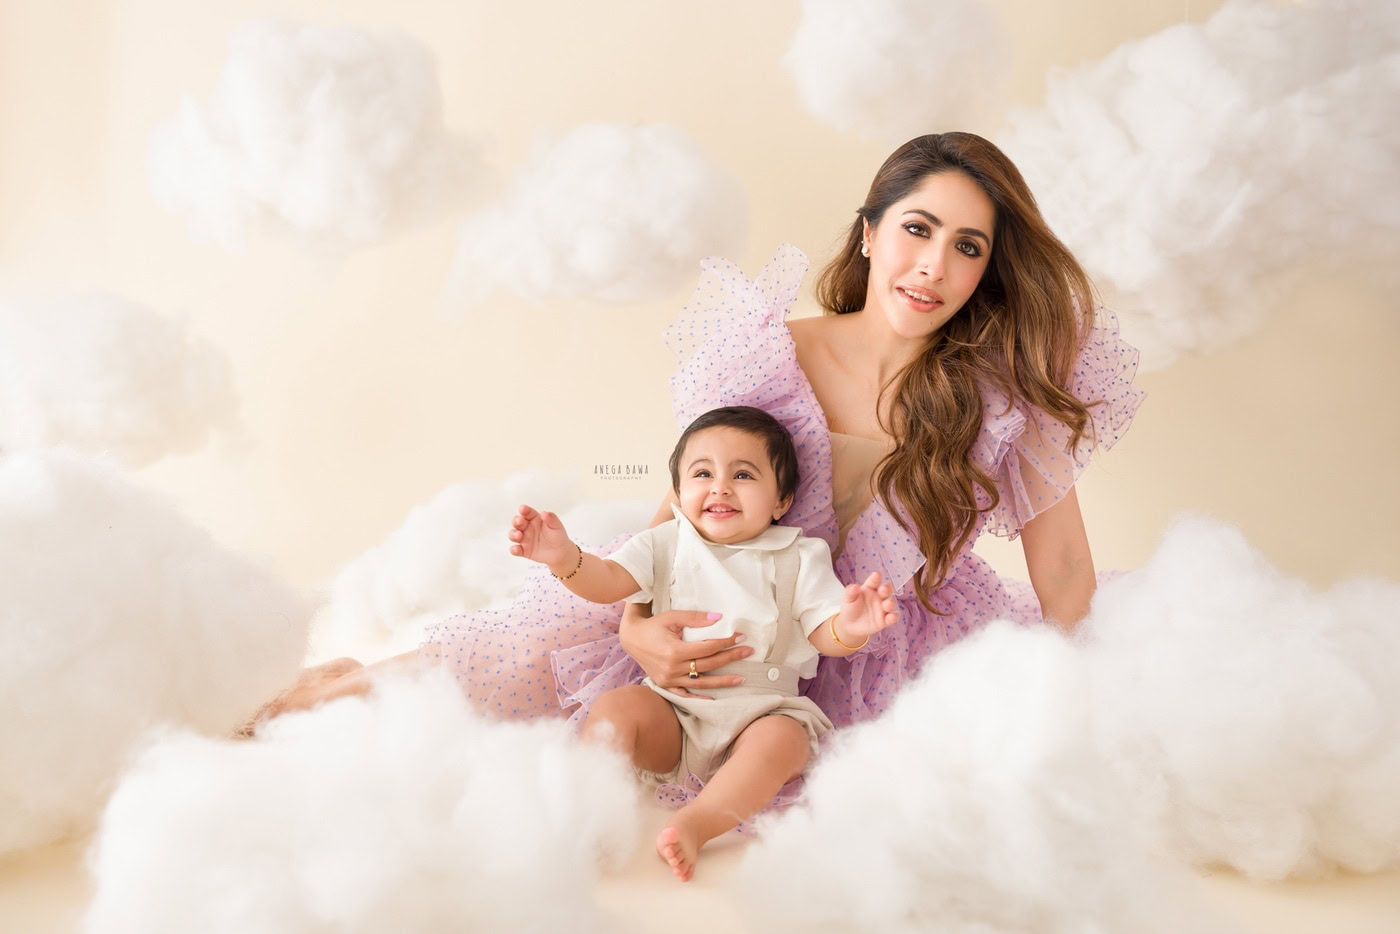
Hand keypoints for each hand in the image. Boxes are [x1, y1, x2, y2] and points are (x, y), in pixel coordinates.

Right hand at [508, 504, 574, 570]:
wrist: (560, 552)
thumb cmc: (557, 535)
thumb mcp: (556, 526)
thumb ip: (551, 519)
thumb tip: (544, 513)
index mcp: (534, 519)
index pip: (527, 513)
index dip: (524, 510)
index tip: (523, 509)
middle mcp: (527, 528)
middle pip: (517, 522)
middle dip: (516, 521)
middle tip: (520, 521)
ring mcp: (524, 539)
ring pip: (513, 535)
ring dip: (513, 534)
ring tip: (519, 535)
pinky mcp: (523, 550)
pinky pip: (515, 550)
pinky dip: (514, 550)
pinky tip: (517, 549)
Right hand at [618, 604, 753, 698]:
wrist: (631, 638)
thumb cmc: (653, 625)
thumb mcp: (672, 617)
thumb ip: (695, 618)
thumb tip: (719, 618)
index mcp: (675, 651)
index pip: (708, 648)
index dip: (726, 642)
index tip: (741, 637)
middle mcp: (672, 668)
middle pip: (708, 665)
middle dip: (730, 658)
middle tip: (748, 652)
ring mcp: (669, 679)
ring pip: (701, 683)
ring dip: (722, 682)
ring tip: (741, 679)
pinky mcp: (665, 685)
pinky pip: (684, 694)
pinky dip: (699, 698)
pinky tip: (714, 699)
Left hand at [834, 571, 898, 642]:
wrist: (849, 625)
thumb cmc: (850, 607)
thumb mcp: (848, 599)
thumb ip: (850, 592)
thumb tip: (854, 586)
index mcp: (870, 588)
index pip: (874, 581)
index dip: (876, 578)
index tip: (876, 575)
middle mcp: (879, 596)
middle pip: (887, 590)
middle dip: (887, 589)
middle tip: (883, 589)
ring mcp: (883, 608)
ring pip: (891, 603)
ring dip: (891, 603)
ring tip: (888, 604)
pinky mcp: (885, 620)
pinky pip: (892, 617)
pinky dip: (893, 617)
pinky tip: (891, 617)